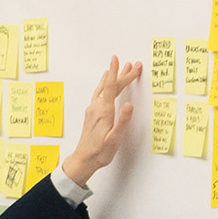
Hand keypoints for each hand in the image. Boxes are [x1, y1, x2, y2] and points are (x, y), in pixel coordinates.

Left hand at [60, 55, 142, 183]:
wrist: (83, 159)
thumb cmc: (99, 152)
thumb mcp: (114, 138)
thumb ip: (122, 121)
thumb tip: (129, 105)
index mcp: (103, 111)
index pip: (111, 87)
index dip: (115, 72)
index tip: (117, 59)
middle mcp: (96, 108)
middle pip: (110, 85)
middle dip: (122, 74)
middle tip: (134, 65)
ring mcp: (92, 110)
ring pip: (103, 88)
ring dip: (112, 77)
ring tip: (120, 68)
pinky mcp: (91, 114)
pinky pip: (99, 93)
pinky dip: (105, 85)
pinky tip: (106, 84)